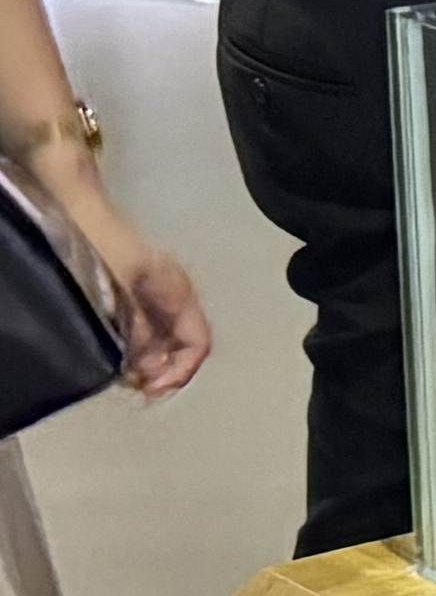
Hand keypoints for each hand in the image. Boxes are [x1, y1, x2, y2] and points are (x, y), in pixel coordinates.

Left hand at [41, 165, 208, 396]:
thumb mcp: (121, 287)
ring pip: (165, 343)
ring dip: (148, 365)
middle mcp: (173, 296)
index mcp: (177, 291)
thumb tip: (147, 366)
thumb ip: (137, 326)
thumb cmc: (100, 242)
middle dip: (163, 372)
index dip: (180, 371)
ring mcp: (154, 297)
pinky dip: (136, 353)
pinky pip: (147, 334)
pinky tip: (116, 357)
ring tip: (123, 376)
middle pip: (184, 347)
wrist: (75, 206)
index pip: (198, 342)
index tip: (150, 388)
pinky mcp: (135, 298)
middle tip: (133, 386)